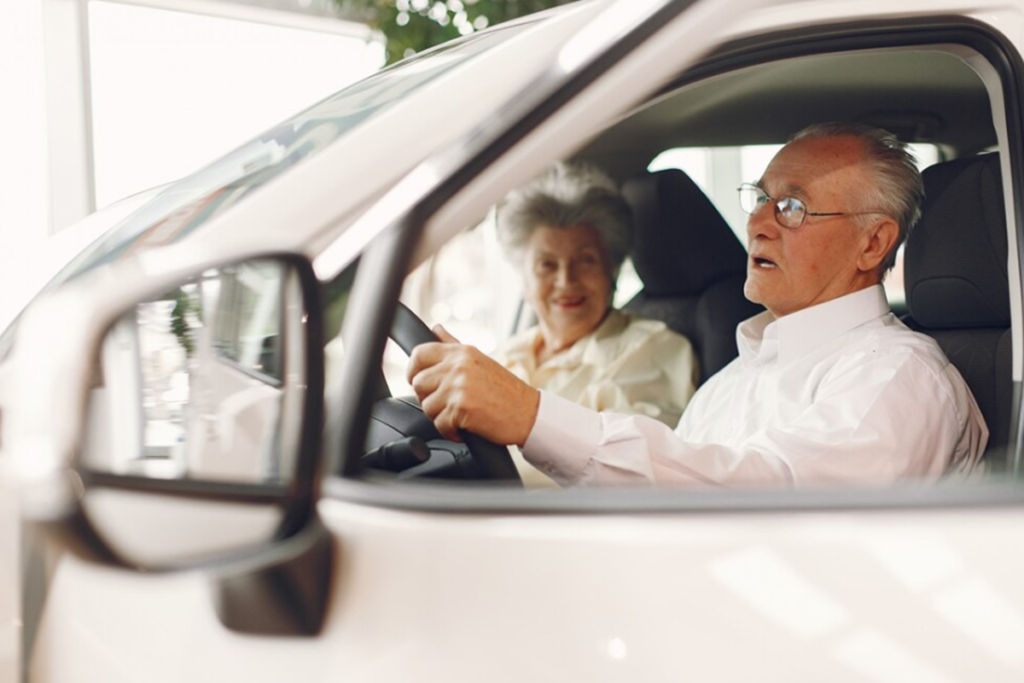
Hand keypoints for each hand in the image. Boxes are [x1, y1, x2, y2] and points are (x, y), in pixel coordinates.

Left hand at [407, 325, 539, 446]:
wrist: (529, 413)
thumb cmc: (506, 390)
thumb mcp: (479, 359)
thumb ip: (453, 344)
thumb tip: (436, 328)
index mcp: (461, 352)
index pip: (419, 354)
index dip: (413, 370)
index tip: (418, 382)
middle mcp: (458, 366)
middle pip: (418, 383)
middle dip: (428, 398)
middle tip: (447, 404)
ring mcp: (459, 386)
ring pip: (426, 406)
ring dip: (440, 416)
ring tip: (460, 415)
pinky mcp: (461, 407)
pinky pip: (439, 424)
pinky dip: (450, 432)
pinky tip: (463, 428)